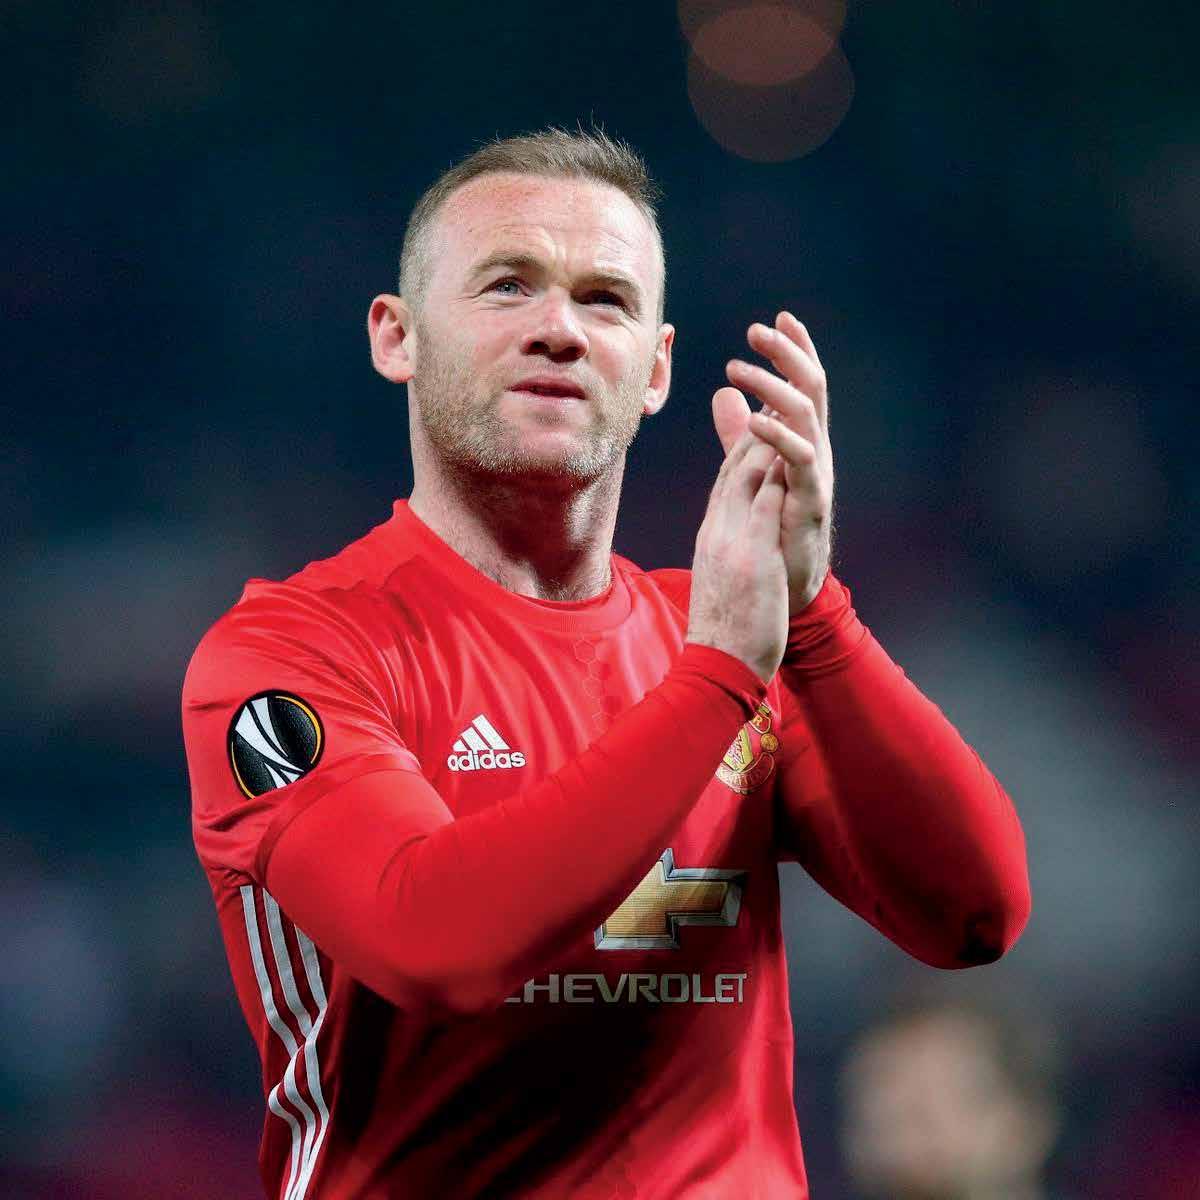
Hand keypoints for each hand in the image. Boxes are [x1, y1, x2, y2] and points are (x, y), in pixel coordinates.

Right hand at [687, 425, 789, 683]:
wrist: (717, 665)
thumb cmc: (724, 632)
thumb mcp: (724, 582)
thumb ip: (730, 553)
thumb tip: (735, 540)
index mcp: (712, 537)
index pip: (727, 481)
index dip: (743, 447)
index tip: (761, 420)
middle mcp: (718, 530)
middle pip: (735, 468)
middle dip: (755, 429)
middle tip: (774, 393)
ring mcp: (732, 540)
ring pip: (748, 475)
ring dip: (767, 436)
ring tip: (786, 403)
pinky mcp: (753, 554)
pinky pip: (766, 500)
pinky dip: (777, 469)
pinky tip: (792, 446)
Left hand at [712, 311, 833, 614]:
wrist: (786, 583)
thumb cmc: (772, 525)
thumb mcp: (751, 467)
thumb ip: (739, 432)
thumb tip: (723, 392)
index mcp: (802, 440)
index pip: (803, 385)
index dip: (795, 350)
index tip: (779, 316)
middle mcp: (815, 450)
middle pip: (811, 389)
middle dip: (788, 354)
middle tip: (757, 330)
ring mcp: (816, 474)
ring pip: (807, 416)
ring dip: (773, 387)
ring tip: (738, 368)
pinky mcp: (810, 500)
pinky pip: (799, 460)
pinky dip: (778, 436)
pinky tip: (755, 422)